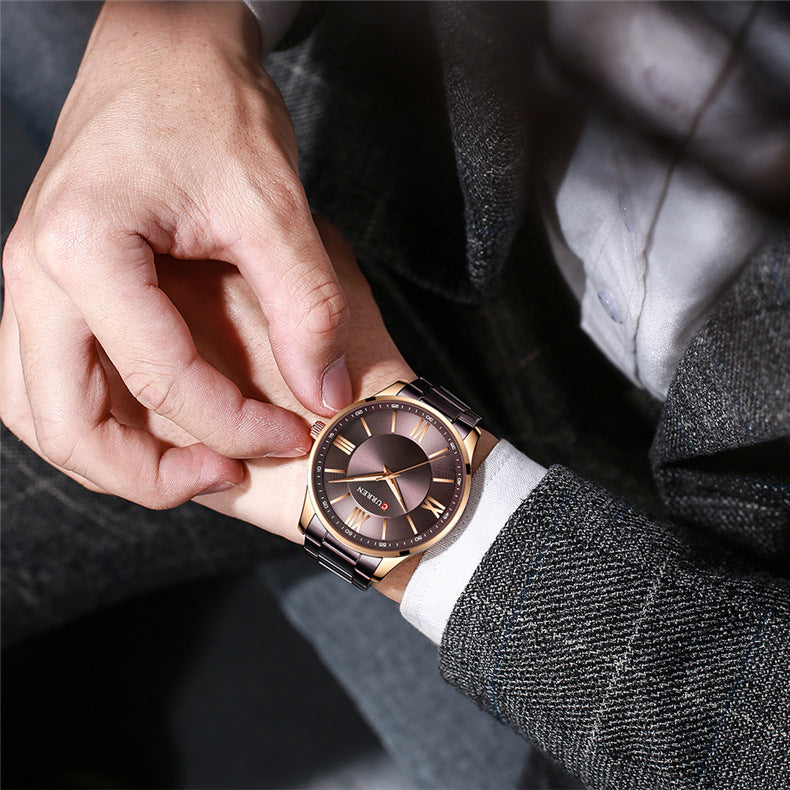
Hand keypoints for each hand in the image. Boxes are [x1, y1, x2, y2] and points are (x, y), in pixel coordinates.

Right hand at [0, 1, 351, 507]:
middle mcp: (32, 272)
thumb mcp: (274, 206)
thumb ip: (306, 307)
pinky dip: (89, 417)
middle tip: (225, 475)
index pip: (159, 376)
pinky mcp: (47, 283)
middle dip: (149, 473)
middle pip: (65, 421)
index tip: (294, 431)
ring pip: (38, 410)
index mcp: (82, 249)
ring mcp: (28, 281)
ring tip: (187, 464)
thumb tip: (323, 392)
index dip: (236, 423)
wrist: (166, 49)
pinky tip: (148, 422)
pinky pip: (41, 378)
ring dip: (107, 456)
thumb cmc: (210, 107)